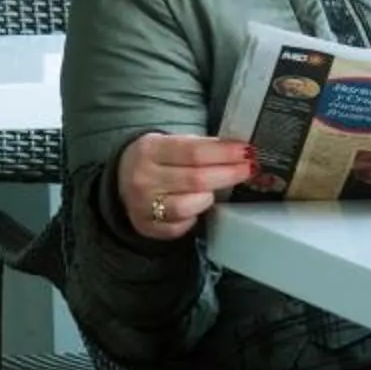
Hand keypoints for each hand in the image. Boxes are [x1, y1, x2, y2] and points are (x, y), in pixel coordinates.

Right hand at [116, 132, 258, 241]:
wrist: (121, 179)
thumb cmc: (157, 159)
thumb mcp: (170, 143)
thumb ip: (201, 146)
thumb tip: (238, 150)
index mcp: (150, 150)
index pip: (194, 152)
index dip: (224, 152)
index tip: (246, 150)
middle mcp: (144, 178)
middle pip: (196, 179)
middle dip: (228, 174)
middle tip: (249, 169)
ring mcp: (144, 205)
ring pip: (190, 206)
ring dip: (210, 197)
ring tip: (216, 189)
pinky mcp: (148, 227)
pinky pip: (182, 226)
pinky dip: (195, 216)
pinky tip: (197, 206)